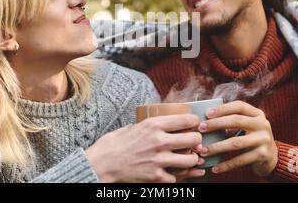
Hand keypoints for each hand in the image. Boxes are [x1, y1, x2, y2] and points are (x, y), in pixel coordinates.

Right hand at [86, 114, 203, 182]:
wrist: (101, 165)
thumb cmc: (113, 144)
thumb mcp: (132, 126)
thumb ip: (148, 125)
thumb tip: (160, 123)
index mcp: (153, 125)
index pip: (186, 120)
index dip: (195, 121)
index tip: (195, 123)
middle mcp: (159, 141)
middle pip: (193, 139)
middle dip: (197, 140)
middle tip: (195, 142)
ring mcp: (159, 160)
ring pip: (190, 160)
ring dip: (192, 159)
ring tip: (189, 158)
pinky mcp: (156, 177)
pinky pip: (177, 177)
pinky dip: (176, 175)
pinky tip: (174, 171)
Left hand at [197, 100, 277, 176]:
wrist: (272, 157)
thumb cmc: (251, 137)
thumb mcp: (247, 125)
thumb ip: (232, 120)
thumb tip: (205, 120)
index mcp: (257, 114)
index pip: (239, 106)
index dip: (223, 108)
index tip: (207, 113)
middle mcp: (263, 124)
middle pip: (236, 121)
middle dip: (216, 124)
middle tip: (201, 128)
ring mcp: (264, 139)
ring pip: (236, 142)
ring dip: (217, 147)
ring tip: (203, 151)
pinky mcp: (263, 155)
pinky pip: (240, 160)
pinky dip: (226, 165)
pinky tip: (215, 167)